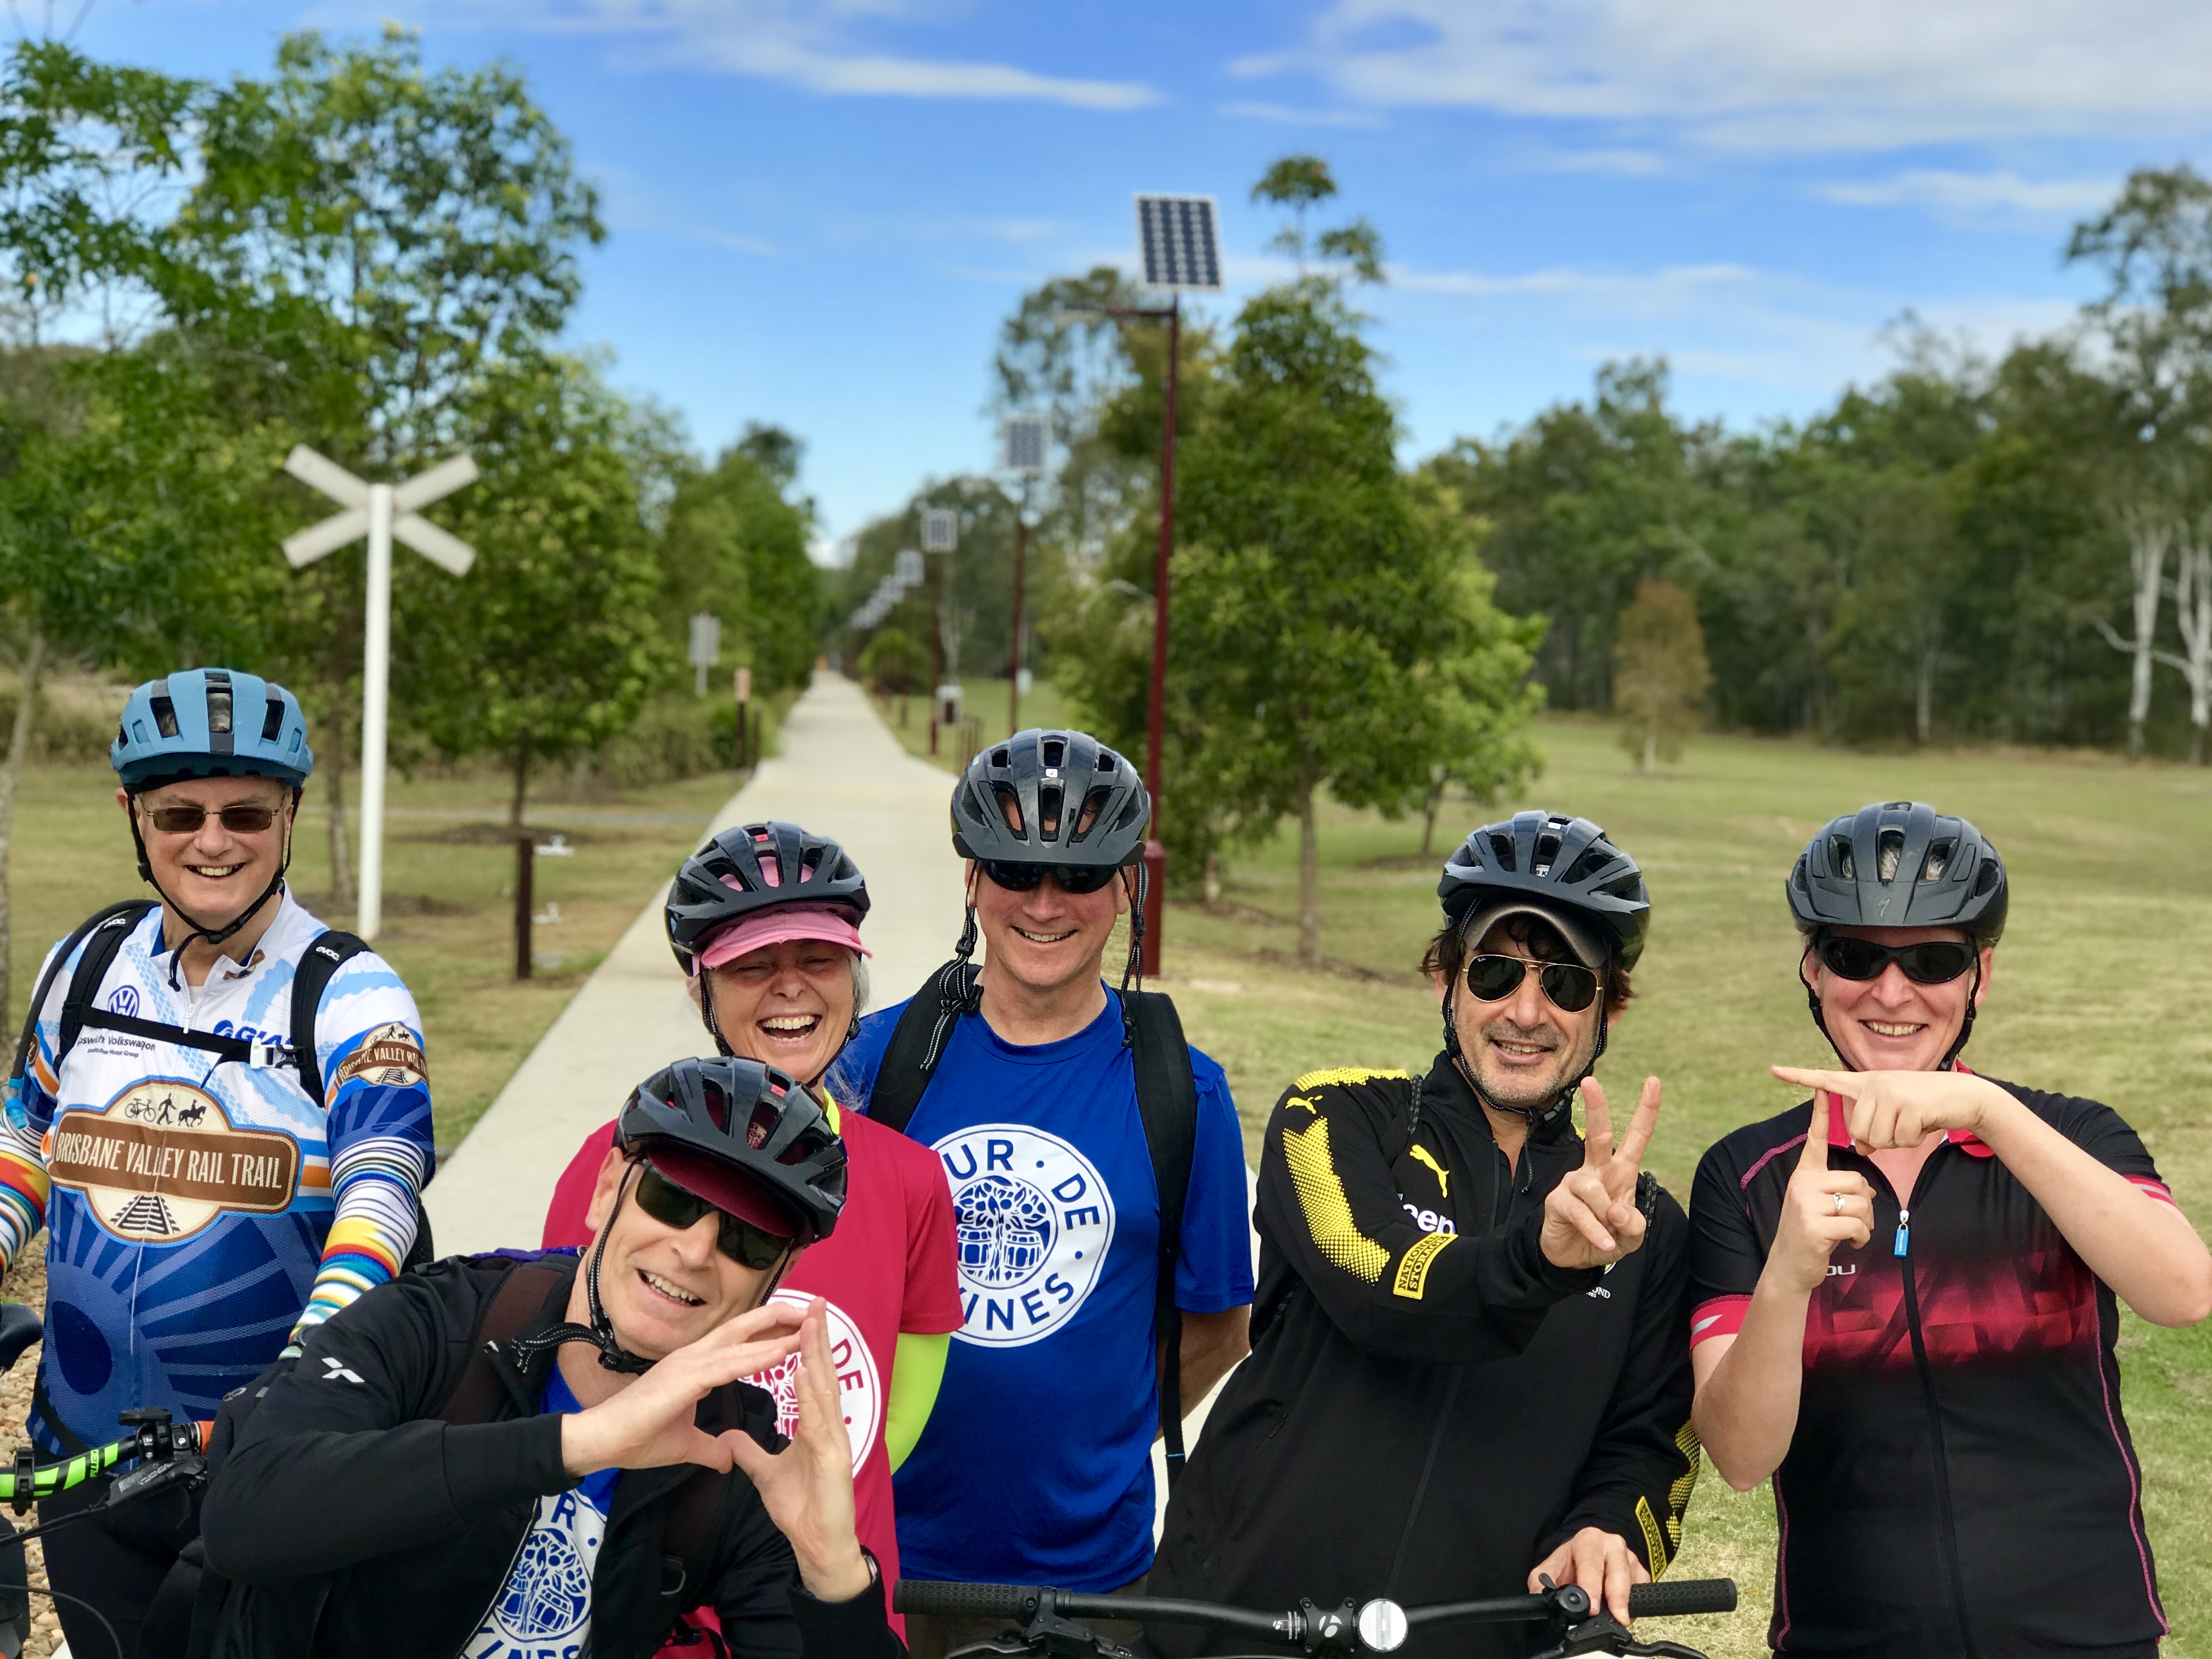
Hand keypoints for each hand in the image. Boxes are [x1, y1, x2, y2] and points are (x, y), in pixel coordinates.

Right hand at [561, 1301, 803, 1477]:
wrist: (602, 1443)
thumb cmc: (638, 1439)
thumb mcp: (685, 1444)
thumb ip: (708, 1447)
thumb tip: (726, 1457)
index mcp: (695, 1366)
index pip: (738, 1341)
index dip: (768, 1331)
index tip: (798, 1326)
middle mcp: (694, 1356)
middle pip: (744, 1328)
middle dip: (779, 1317)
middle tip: (813, 1310)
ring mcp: (688, 1363)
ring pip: (740, 1339)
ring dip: (777, 1331)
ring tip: (809, 1324)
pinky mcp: (684, 1379)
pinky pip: (729, 1364)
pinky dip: (757, 1356)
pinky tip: (782, 1352)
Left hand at [728, 1299, 872, 1602]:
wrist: (818, 1545)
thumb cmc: (803, 1509)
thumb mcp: (768, 1475)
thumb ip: (749, 1452)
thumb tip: (727, 1438)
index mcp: (817, 1426)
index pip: (809, 1377)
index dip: (804, 1346)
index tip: (799, 1315)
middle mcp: (829, 1426)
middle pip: (821, 1373)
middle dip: (816, 1335)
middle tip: (815, 1299)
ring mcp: (834, 1439)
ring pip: (824, 1389)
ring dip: (817, 1354)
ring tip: (810, 1321)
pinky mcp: (834, 1458)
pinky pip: (818, 1421)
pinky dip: (809, 1394)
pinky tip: (801, 1371)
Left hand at [1529, 1527, 1648, 1623]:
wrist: (1586, 1553)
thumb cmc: (1569, 1564)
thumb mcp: (1549, 1570)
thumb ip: (1542, 1584)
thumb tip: (1542, 1601)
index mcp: (1588, 1540)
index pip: (1591, 1563)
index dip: (1592, 1586)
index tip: (1593, 1607)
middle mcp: (1611, 1544)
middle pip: (1618, 1569)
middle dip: (1617, 1594)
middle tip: (1617, 1617)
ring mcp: (1629, 1557)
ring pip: (1634, 1580)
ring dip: (1627, 1602)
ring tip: (1619, 1618)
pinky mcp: (1641, 1571)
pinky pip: (1643, 1588)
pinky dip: (1636, 1603)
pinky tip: (1625, 1611)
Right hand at [1539, 1076, 1659, 1270]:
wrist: (1573, 1258)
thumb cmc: (1606, 1237)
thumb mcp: (1631, 1237)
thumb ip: (1634, 1225)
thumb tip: (1619, 1210)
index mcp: (1619, 1172)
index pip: (1635, 1137)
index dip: (1646, 1111)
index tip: (1653, 1081)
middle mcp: (1596, 1171)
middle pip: (1597, 1135)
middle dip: (1596, 1109)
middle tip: (1590, 1082)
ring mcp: (1575, 1184)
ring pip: (1592, 1187)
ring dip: (1606, 1214)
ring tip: (1611, 1235)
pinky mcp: (1558, 1201)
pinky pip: (1580, 1212)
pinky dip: (1596, 1230)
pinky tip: (1605, 1243)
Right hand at [1766, 1100, 1874, 1295]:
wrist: (1788, 1266)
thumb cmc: (1808, 1234)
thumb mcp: (1815, 1205)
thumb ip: (1834, 1190)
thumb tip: (1865, 1190)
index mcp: (1803, 1175)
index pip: (1814, 1140)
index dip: (1820, 1114)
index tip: (1822, 1088)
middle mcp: (1802, 1184)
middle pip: (1856, 1180)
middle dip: (1864, 1204)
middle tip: (1853, 1221)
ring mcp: (1806, 1204)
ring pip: (1860, 1203)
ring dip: (1864, 1224)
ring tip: (1850, 1233)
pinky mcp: (1815, 1226)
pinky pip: (1856, 1225)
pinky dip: (1860, 1238)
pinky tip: (1848, 1243)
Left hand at [1771, 1066, 2010, 1154]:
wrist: (1963, 1096)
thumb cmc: (1927, 1107)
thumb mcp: (1894, 1115)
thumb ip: (1873, 1128)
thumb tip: (1859, 1149)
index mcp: (1866, 1082)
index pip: (1826, 1079)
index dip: (1799, 1076)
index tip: (1773, 1069)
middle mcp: (1873, 1083)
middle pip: (1858, 1131)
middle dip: (1880, 1139)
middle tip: (1901, 1123)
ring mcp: (1889, 1091)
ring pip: (1876, 1138)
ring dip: (1897, 1140)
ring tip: (1912, 1121)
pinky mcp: (1907, 1104)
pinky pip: (1899, 1140)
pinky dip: (1912, 1139)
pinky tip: (1924, 1122)